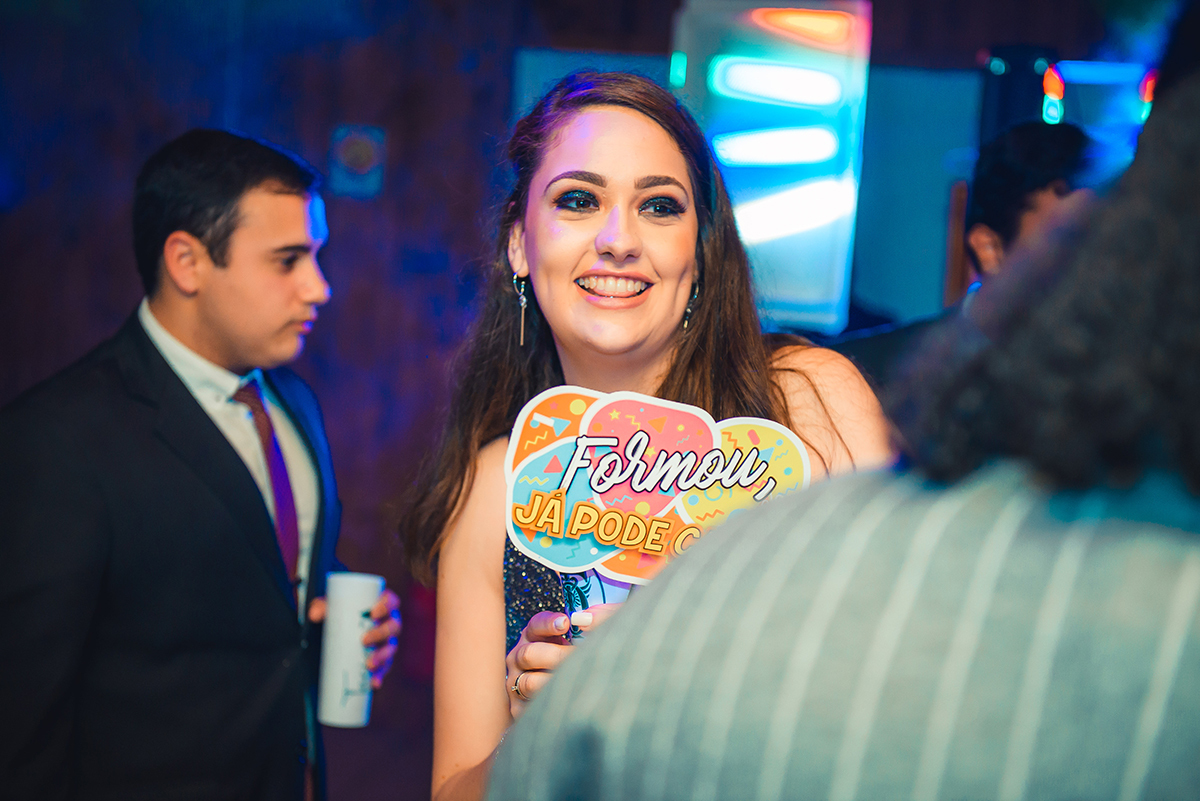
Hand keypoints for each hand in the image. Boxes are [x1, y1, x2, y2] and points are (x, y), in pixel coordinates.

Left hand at [308, 589, 401, 689]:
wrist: (333, 635)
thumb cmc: (337, 615)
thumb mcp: (329, 609)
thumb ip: (321, 607)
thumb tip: (314, 615)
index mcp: (380, 606)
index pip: (391, 601)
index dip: (387, 605)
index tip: (374, 612)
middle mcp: (387, 623)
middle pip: (393, 626)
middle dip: (381, 634)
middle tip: (364, 640)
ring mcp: (386, 643)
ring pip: (390, 648)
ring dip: (382, 656)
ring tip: (369, 664)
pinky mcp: (381, 660)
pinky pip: (384, 669)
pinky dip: (379, 676)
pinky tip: (374, 683)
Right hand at [504, 603, 621, 718]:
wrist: (564, 706)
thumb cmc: (577, 667)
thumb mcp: (582, 643)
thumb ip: (593, 624)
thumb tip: (590, 619)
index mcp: (533, 637)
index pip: (536, 625)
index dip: (549, 623)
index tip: (567, 623)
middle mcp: (519, 657)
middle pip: (529, 653)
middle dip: (558, 656)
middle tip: (581, 659)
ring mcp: (515, 683)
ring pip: (529, 682)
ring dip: (554, 682)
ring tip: (578, 682)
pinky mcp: (518, 707)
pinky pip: (532, 706)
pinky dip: (551, 702)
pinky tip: (569, 699)